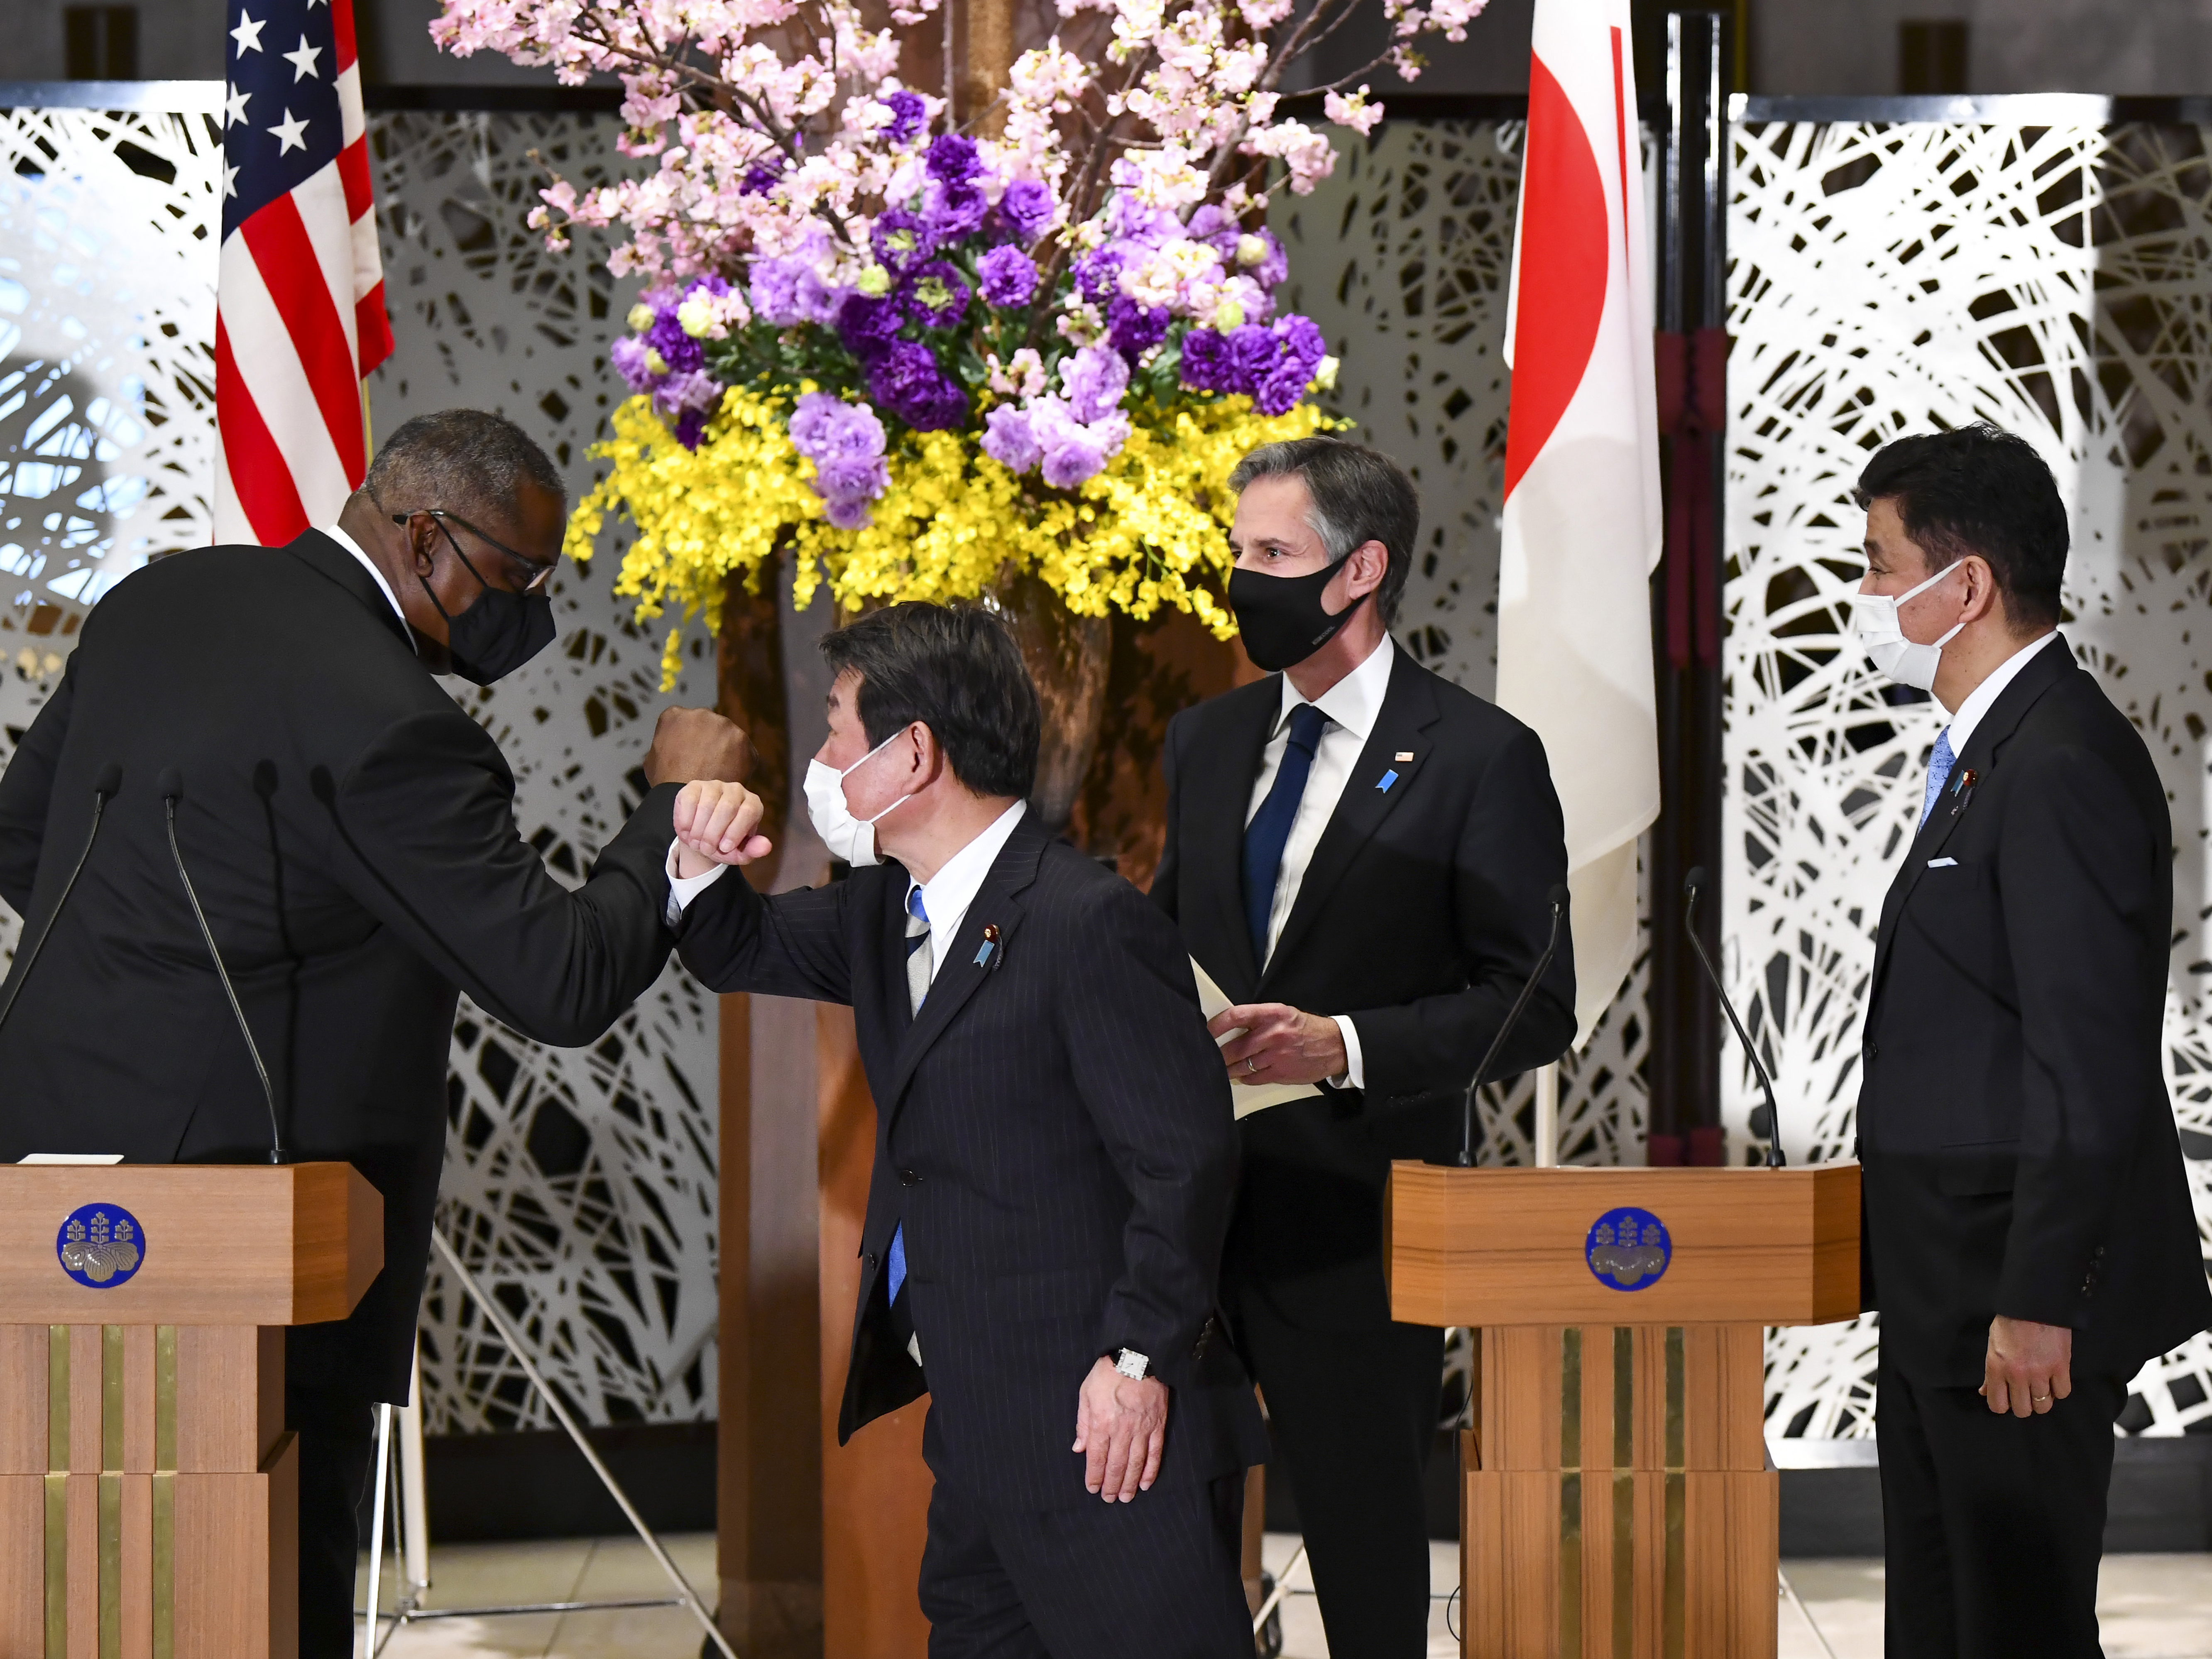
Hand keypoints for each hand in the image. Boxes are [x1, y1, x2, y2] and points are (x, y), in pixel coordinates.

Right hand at [644, 706, 752, 787]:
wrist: (690, 801)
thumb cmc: (668, 784)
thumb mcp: (652, 760)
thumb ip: (664, 744)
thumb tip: (671, 745)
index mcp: (675, 716)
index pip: (683, 722)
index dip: (687, 738)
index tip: (689, 751)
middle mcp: (701, 714)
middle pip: (708, 726)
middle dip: (709, 740)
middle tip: (706, 762)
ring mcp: (724, 725)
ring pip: (728, 736)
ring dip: (725, 749)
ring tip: (718, 771)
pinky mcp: (743, 740)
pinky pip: (744, 750)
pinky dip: (740, 762)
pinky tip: (730, 775)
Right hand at [672, 780, 773, 873]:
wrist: (702, 837)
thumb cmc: (724, 844)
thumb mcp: (739, 852)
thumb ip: (753, 850)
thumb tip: (766, 847)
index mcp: (753, 804)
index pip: (749, 812)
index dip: (735, 832)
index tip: (724, 848)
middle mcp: (736, 790)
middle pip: (727, 808)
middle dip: (714, 834)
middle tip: (706, 849)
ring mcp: (715, 785)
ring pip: (707, 805)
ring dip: (698, 830)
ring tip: (696, 843)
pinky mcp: (694, 786)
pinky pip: (690, 801)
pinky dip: (686, 820)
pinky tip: (686, 831)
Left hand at [1072, 1357, 1168, 1501]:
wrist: (1138, 1355)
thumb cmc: (1108, 1372)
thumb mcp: (1086, 1393)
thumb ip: (1082, 1423)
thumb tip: (1079, 1448)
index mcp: (1101, 1423)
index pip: (1097, 1458)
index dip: (1094, 1477)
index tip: (1092, 1489)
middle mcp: (1122, 1430)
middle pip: (1116, 1465)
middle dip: (1111, 1485)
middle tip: (1109, 1499)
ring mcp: (1142, 1429)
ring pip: (1136, 1463)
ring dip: (1130, 1483)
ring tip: (1125, 1497)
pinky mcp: (1158, 1425)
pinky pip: (1155, 1452)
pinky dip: (1151, 1470)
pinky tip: (1146, 1483)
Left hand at [1210, 1002, 1345, 1085]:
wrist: (1334, 1046)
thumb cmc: (1304, 1028)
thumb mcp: (1283, 1013)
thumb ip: (1259, 1019)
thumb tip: (1231, 1027)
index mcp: (1273, 1014)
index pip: (1236, 1016)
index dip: (1216, 1025)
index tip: (1206, 1031)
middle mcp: (1274, 1034)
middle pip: (1235, 1047)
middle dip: (1219, 1054)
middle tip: (1209, 1055)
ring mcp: (1277, 1056)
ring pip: (1242, 1066)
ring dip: (1228, 1068)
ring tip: (1222, 1067)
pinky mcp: (1281, 1074)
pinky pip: (1254, 1078)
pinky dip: (1245, 1077)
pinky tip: (1242, 1074)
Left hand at [1981, 1315, 2072, 1415]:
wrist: (2034, 1305)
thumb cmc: (2009, 1323)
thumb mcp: (1992, 1345)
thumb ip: (1989, 1372)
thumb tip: (1984, 1392)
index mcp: (1996, 1368)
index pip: (1997, 1405)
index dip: (2003, 1405)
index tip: (2007, 1399)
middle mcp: (2017, 1375)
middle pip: (2023, 1410)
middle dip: (2023, 1405)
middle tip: (2026, 1394)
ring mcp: (2040, 1373)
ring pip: (2043, 1406)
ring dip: (2042, 1400)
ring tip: (2041, 1388)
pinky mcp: (2061, 1368)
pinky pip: (2062, 1393)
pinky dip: (2059, 1390)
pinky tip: (2054, 1380)